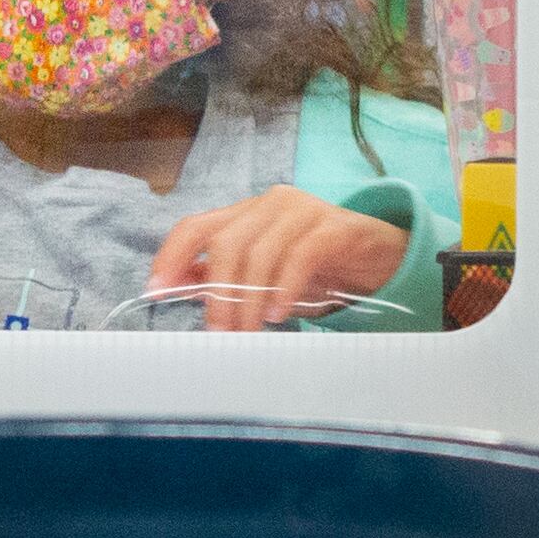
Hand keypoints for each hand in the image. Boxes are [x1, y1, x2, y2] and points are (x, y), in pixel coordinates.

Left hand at [146, 190, 409, 328]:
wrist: (383, 259)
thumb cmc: (317, 268)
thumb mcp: (264, 276)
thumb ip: (220, 277)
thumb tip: (171, 288)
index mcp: (245, 214)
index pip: (195, 226)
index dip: (171, 256)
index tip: (155, 291)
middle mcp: (269, 204)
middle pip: (224, 241)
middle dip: (216, 293)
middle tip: (220, 333)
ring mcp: (303, 211)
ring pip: (259, 250)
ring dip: (249, 298)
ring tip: (250, 330)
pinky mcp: (335, 226)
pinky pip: (300, 255)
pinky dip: (284, 287)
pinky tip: (280, 313)